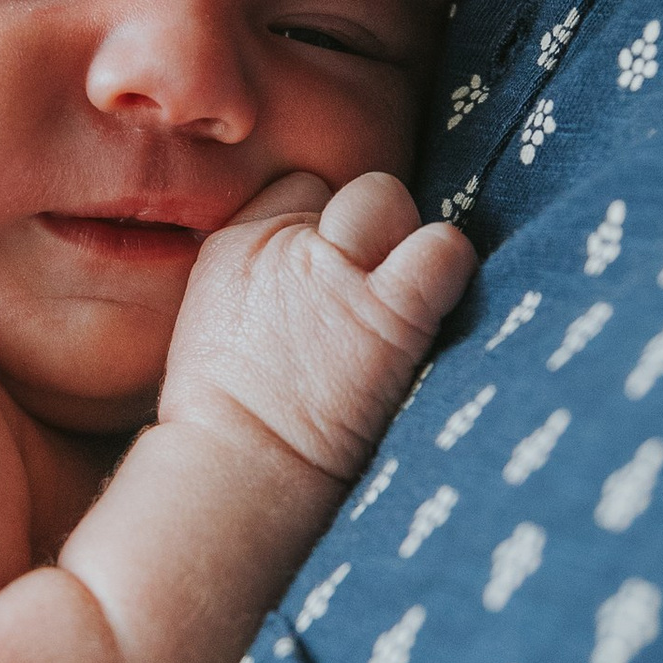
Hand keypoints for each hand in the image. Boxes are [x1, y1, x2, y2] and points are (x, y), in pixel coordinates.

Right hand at [158, 170, 474, 487]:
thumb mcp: (213, 323)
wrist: (237, 471)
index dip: (325, 230)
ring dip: (407, 250)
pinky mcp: (389, 309)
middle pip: (356, 193)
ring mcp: (336, 272)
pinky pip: (444, 248)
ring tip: (399, 309)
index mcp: (234, 244)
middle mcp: (285, 244)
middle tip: (368, 299)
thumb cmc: (228, 423)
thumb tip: (307, 278)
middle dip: (371, 234)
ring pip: (394, 203)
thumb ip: (261, 281)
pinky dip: (449, 268)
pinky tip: (435, 306)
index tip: (327, 282)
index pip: (303, 190)